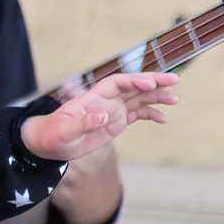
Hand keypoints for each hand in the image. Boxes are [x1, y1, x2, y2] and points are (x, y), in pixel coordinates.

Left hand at [20, 72, 178, 160]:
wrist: (48, 143)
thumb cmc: (51, 135)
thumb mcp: (63, 132)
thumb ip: (82, 123)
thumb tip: (103, 116)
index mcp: (91, 99)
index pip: (116, 83)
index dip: (132, 81)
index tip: (148, 83)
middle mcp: (104, 101)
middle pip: (131, 86)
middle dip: (152, 82)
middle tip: (174, 80)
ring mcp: (112, 111)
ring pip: (138, 99)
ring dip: (156, 96)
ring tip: (175, 99)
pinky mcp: (115, 122)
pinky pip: (136, 114)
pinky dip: (150, 114)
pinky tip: (163, 118)